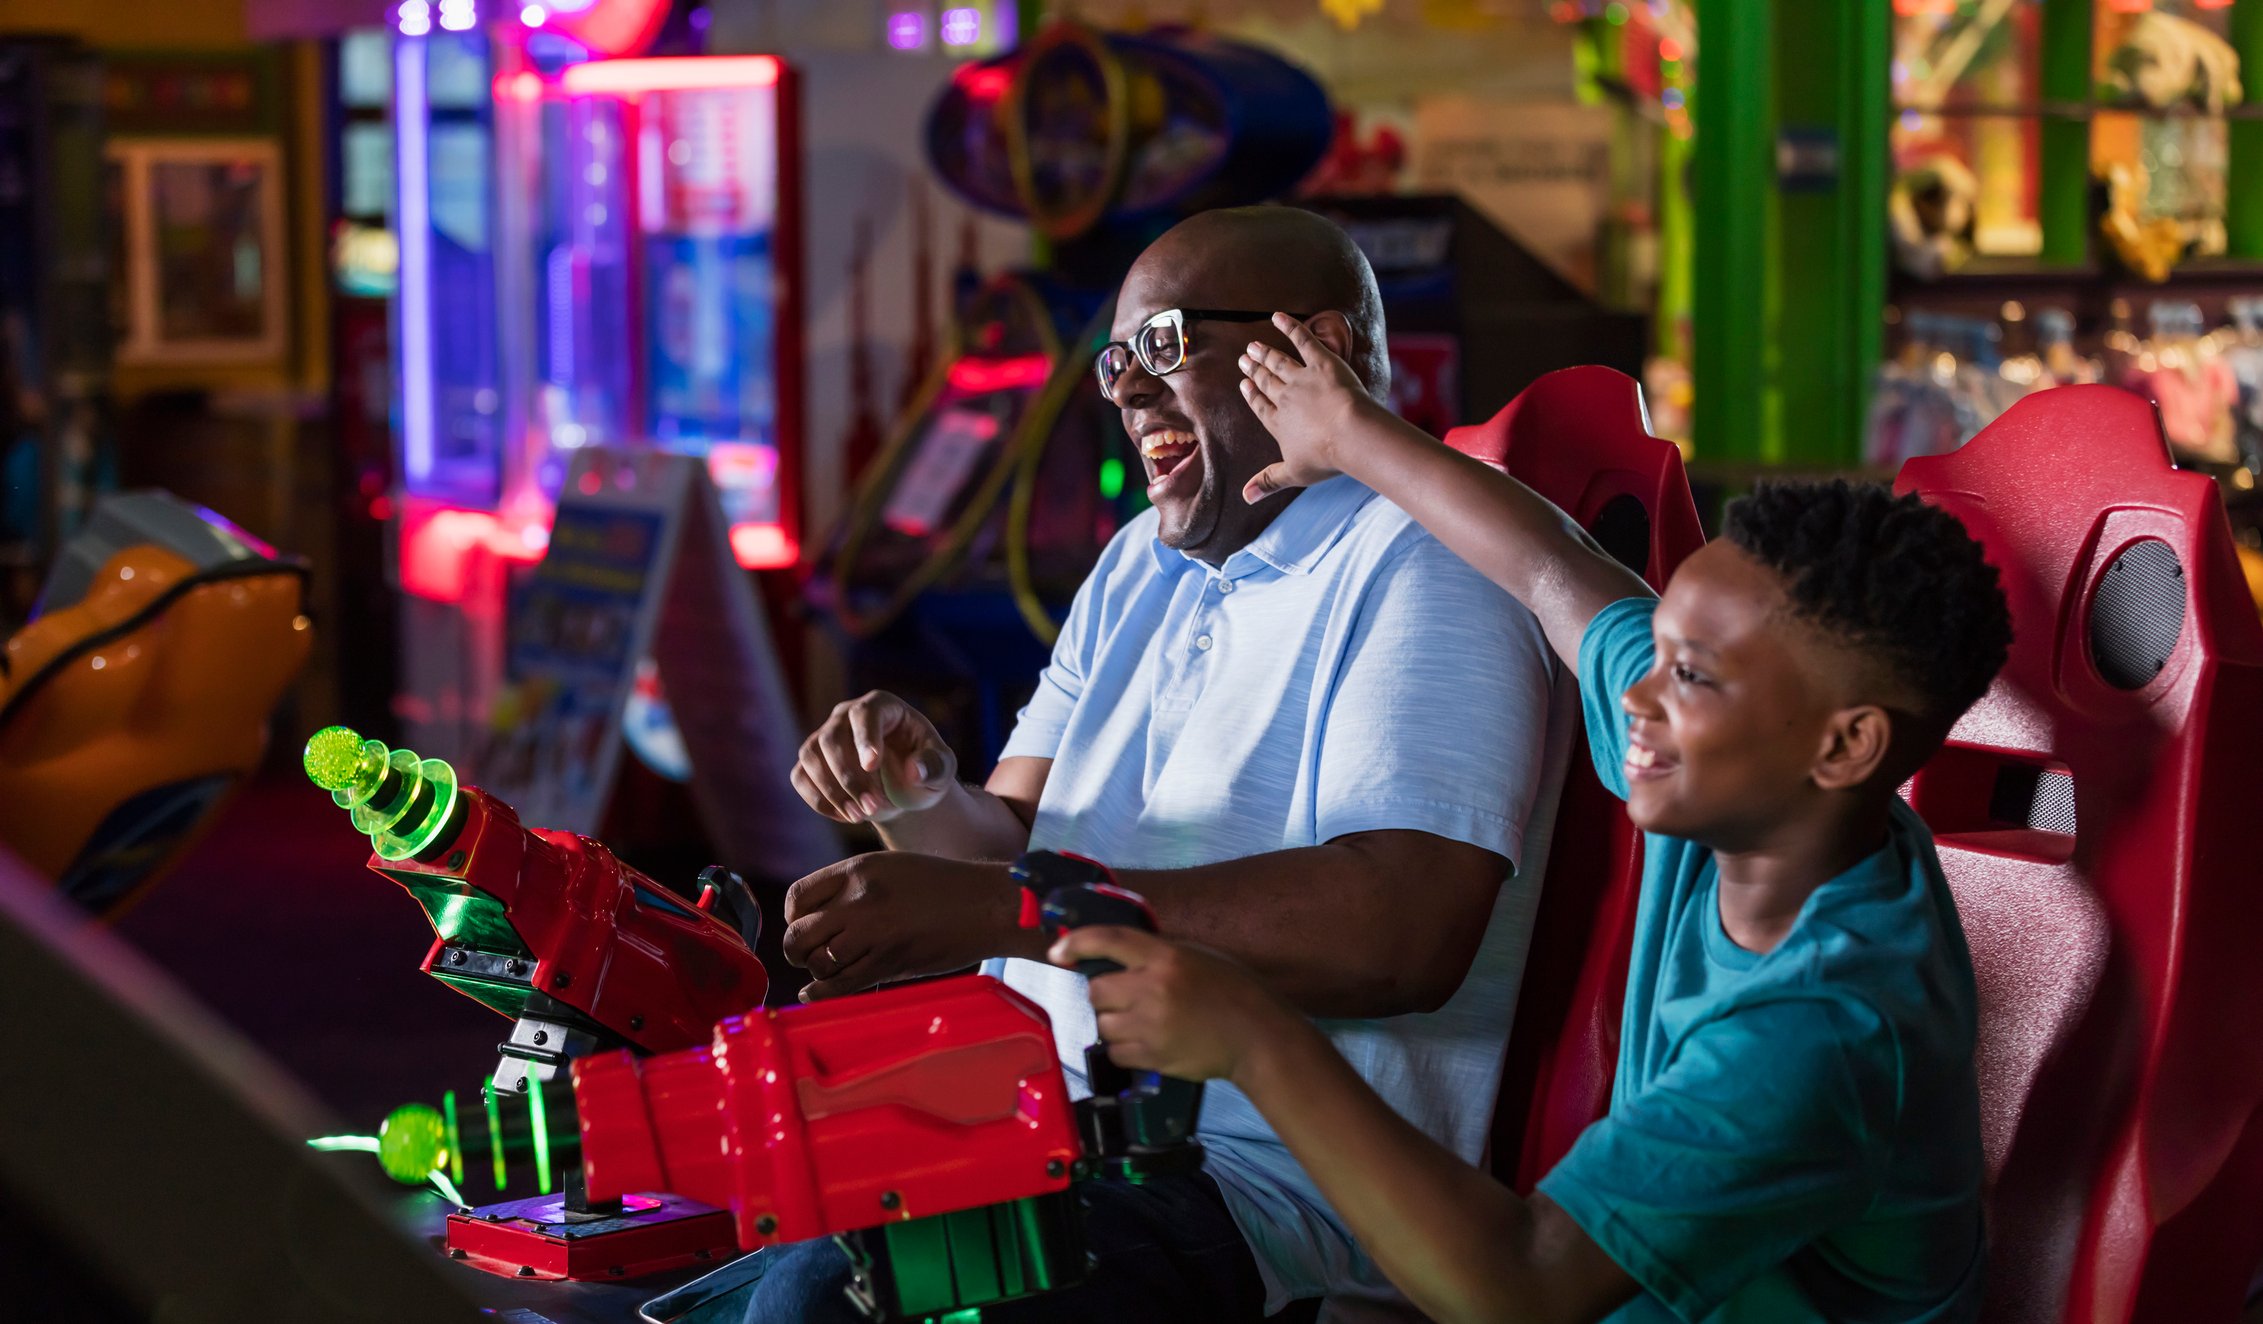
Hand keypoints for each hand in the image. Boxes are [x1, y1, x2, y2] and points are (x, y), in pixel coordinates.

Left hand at [782, 852, 1030, 999]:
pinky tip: (813, 993)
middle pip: (799, 932)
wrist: (988, 904)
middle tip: (807, 955)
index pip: (799, 897)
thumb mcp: (893, 868)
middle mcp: (859, 898)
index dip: (794, 917)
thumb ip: (856, 887)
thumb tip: (822, 917)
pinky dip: (820, 992)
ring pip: (818, 960)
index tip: (805, 926)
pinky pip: (840, 983)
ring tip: (828, 970)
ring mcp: (874, 931)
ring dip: (817, 970)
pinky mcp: (890, 960)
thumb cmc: (945, 887)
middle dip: (797, 949)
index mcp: (858, 869)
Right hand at [791, 691, 956, 824]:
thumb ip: (936, 767)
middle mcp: (847, 715)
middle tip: (872, 808)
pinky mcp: (811, 762)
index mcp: (882, 706)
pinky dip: (819, 800)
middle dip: (850, 777)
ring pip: (811, 756)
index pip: (865, 713)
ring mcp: (825, 736)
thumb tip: (915, 771)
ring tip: (859, 816)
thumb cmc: (925, 770)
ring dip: (832, 791)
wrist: (904, 787)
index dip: (866, 738)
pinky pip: (800, 777)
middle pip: (832, 738)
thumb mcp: (942, 769)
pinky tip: (845, 815)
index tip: (872, 765)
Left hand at [1048, 926, 1297, 1083]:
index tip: (1058, 952)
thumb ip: (1157, 956)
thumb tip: (1114, 958)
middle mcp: (1153, 988)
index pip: (1108, 939)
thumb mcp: (1197, 957)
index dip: (1076, 943)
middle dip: (1105, 995)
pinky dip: (1124, 1049)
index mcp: (1166, 956)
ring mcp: (1151, 1026)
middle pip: (1097, 990)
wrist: (1257, 1036)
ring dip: (1114, 1023)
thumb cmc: (1231, 990)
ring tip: (1142, 1023)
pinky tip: (1147, 1044)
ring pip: (1102, 1024)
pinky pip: (1116, 1052)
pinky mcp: (1153, 1057)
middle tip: (1127, 999)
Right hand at [1238, 312, 1375, 502]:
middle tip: (1244, 358)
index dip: (1252, 395)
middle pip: (1266, 382)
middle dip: (1254, 370)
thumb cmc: (1326, 457)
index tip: (1244, 385)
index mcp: (1278, 423)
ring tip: (1253, 345)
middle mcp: (1285, 398)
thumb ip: (1269, 482)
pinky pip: (1302, 340)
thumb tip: (1244, 498)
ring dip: (1265, 353)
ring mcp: (1302, 378)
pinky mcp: (1321, 362)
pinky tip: (1278, 317)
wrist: (1350, 434)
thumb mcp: (1295, 473)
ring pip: (1278, 362)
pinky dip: (1290, 327)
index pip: (1261, 406)